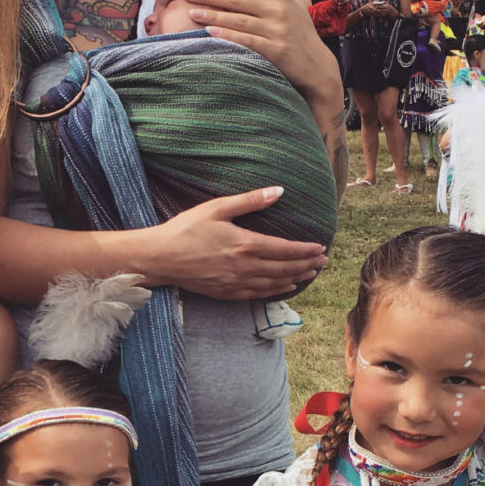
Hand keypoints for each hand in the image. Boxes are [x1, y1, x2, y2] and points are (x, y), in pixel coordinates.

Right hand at [146, 187, 326, 299]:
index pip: (285, 249)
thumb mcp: (217, 208)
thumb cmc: (186, 229)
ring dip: (296, 278)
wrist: (161, 258)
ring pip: (275, 283)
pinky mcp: (227, 292)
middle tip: (323, 261)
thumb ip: (250, 200)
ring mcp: (236, 283)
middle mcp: (245, 267)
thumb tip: (278, 191)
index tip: (321, 247)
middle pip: (285, 268)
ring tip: (311, 273)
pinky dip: (277, 291)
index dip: (306, 249)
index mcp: (245, 244)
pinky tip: (286, 286)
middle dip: (307, 264)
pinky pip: (259, 294)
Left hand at [183, 0, 337, 97]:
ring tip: (192, 12)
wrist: (316, 65)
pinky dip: (228, 36)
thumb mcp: (294, 2)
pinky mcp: (276, 50)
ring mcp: (277, 30)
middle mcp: (278, 10)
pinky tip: (210, 32)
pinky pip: (246, 40)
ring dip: (213, 14)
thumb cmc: (302, 33)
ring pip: (239, 18)